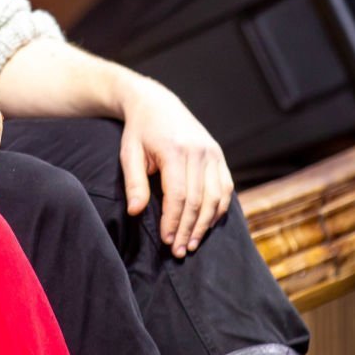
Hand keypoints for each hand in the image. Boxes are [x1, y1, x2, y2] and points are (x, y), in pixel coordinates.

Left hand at [118, 78, 233, 258]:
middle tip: (179, 251)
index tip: (167, 241)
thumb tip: (134, 212)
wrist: (156, 103)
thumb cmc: (139, 132)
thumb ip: (134, 183)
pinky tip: (207, 225)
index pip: (178, 195)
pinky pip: (225, 188)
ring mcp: (212, 152)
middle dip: (188, 229)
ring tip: (193, 244)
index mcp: (175, 150)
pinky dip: (219, 209)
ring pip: (215, 197)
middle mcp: (199, 151)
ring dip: (205, 224)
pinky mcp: (218, 155)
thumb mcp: (129, 154)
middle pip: (198, 200)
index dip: (174, 221)